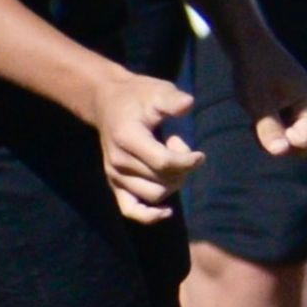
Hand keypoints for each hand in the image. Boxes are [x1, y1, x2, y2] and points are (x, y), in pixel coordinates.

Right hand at [90, 68, 203, 225]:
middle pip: (162, 181)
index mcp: (128, 138)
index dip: (187, 161)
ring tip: (169, 160)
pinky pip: (130, 209)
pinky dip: (149, 216)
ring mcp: (114, 175)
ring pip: (154, 195)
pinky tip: (166, 212)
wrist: (107, 103)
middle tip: (178, 147)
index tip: (199, 154)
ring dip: (172, 183)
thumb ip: (172, 99)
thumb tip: (187, 104)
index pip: (164, 163)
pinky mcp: (115, 184)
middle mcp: (118, 161)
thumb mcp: (157, 90)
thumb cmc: (137, 96)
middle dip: (182, 168)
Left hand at [228, 25, 306, 160]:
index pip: (304, 142)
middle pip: (300, 144)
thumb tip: (280, 152)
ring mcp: (306, 106)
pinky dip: (271, 126)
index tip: (264, 122)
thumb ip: (269, 129)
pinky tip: (260, 111)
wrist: (248, 46)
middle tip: (256, 123)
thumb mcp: (258, 103)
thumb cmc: (254, 71)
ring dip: (271, 133)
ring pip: (290, 138)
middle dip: (277, 140)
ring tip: (256, 115)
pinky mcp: (295, 106)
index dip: (282, 140)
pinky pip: (286, 129)